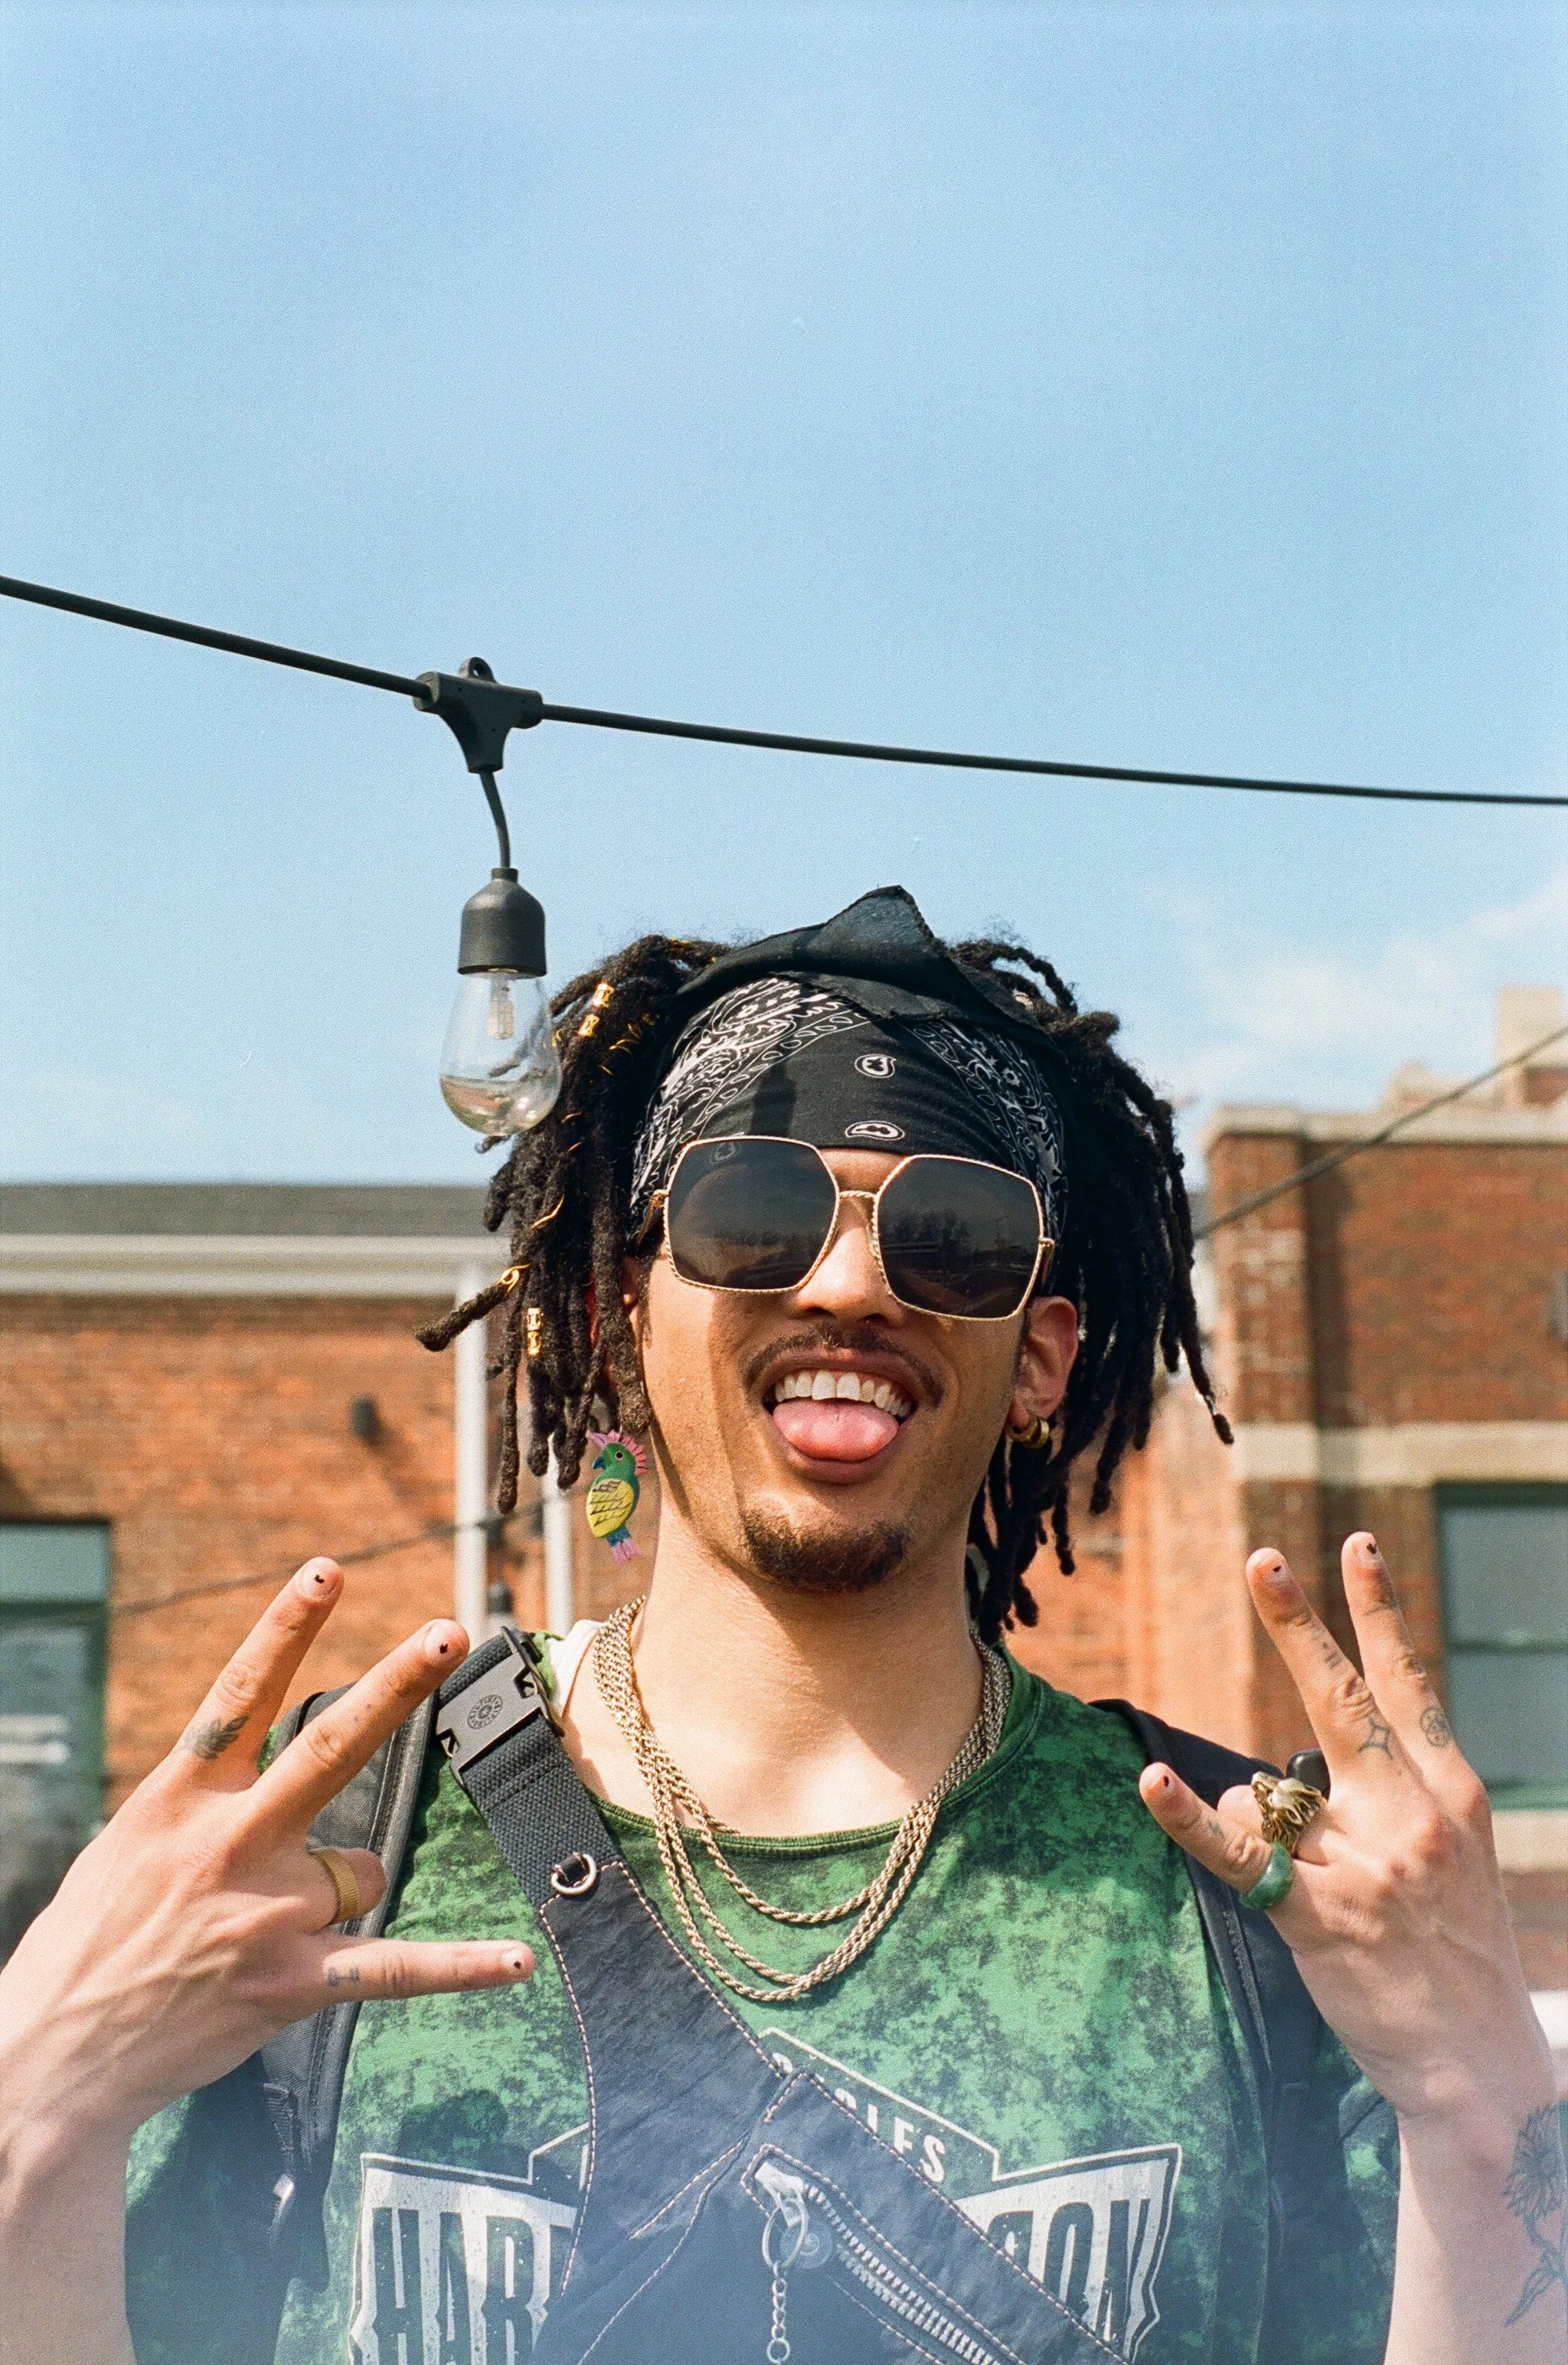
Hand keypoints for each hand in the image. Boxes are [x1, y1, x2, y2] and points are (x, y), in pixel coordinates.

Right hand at [0, 1559, 533, 2157]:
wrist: (50, 2060)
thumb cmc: (92, 1943)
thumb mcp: (132, 1845)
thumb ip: (209, 1804)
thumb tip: (285, 1778)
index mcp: (178, 1801)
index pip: (240, 1695)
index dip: (286, 1628)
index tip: (329, 1569)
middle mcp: (227, 1844)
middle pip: (329, 1747)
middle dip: (394, 1684)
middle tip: (449, 1631)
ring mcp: (263, 1913)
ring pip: (360, 1872)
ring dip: (337, 1895)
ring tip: (268, 1934)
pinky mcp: (288, 1983)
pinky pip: (393, 1969)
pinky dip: (461, 1968)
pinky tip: (517, 1961)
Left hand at [1138, 1531, 1550, 2128]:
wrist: (1483, 2069)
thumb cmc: (1455, 1959)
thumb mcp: (1450, 1862)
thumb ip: (1376, 1804)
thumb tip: (1260, 1783)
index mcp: (1450, 1795)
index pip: (1408, 1685)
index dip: (1378, 1613)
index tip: (1355, 1545)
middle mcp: (1410, 1815)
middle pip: (1341, 1700)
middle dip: (1298, 1626)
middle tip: (1260, 1561)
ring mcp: (1365, 1864)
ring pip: (1271, 1795)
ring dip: (1262, 1831)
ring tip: (1313, 1893)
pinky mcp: (1318, 1914)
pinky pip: (1239, 1854)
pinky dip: (1189, 1817)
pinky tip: (1152, 1781)